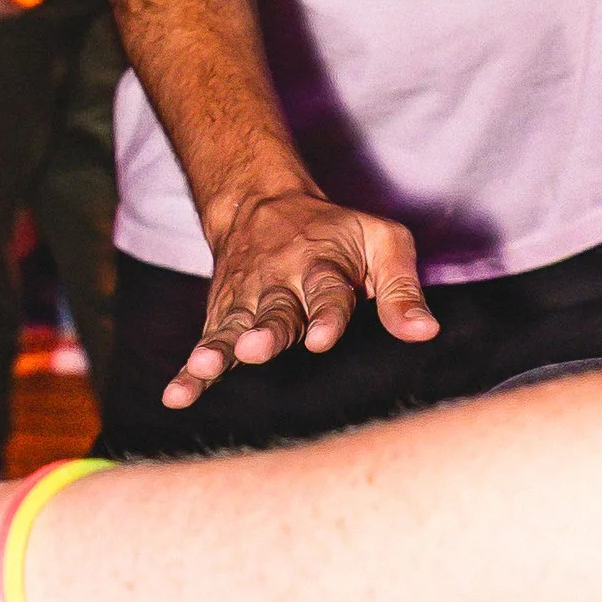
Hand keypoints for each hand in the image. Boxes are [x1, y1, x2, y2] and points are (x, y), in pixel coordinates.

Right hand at [166, 184, 438, 406]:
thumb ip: (401, 290)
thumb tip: (426, 333)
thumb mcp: (381, 242)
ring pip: (233, 328)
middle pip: (274, 312)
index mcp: (322, 265)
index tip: (322, 337)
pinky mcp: (223, 317)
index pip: (327, 293)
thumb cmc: (337, 236)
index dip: (326, 316)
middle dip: (266, 332)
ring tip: (204, 369)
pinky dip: (189, 371)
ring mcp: (246, 302)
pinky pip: (205, 343)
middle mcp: (279, 284)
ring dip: (219, 350)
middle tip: (255, 348)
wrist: (261, 205)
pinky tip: (176, 396)